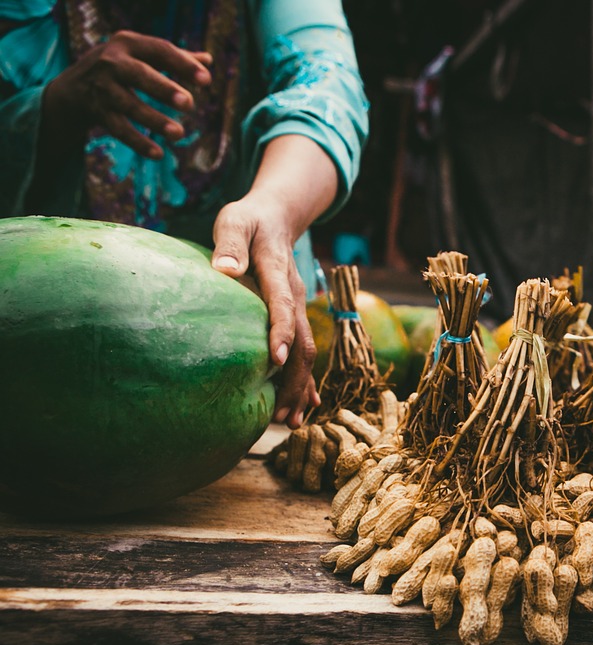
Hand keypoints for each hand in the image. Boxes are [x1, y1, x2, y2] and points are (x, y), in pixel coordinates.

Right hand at [42, 30, 210, 158]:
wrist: (74, 85)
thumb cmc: (122, 66)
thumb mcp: (142, 55)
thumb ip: (173, 58)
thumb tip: (208, 60)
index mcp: (129, 43)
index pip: (160, 50)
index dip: (183, 64)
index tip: (207, 80)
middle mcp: (112, 62)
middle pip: (140, 75)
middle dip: (164, 89)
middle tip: (189, 104)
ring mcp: (102, 87)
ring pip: (129, 105)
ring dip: (154, 120)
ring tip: (179, 134)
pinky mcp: (97, 111)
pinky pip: (119, 128)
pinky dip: (138, 142)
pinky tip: (158, 154)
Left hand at [211, 193, 318, 427]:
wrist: (278, 217)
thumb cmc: (249, 220)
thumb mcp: (235, 220)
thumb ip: (230, 242)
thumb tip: (226, 270)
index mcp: (279, 273)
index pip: (282, 306)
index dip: (281, 332)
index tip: (275, 360)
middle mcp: (295, 297)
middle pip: (303, 343)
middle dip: (295, 380)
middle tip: (282, 413)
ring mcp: (299, 308)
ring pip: (307, 354)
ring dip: (301, 389)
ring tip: (289, 422)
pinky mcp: (296, 316)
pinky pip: (305, 352)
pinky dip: (305, 381)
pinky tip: (303, 407)